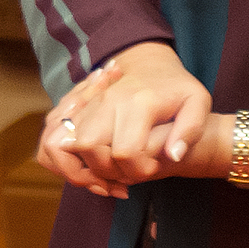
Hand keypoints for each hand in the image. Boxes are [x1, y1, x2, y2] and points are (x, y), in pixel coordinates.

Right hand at [42, 43, 214, 190]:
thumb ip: (191, 130)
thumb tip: (173, 156)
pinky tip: (86, 170)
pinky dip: (61, 160)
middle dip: (101, 174)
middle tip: (122, 184)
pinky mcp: (72, 108)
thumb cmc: (176, 87)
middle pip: (86, 147)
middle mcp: (105, 101)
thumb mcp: (197, 103)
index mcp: (137, 102)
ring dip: (73, 170)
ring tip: (101, 183)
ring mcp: (84, 103)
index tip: (150, 172)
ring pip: (56, 143)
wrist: (152, 63)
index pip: (125, 150)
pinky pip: (50, 139)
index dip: (136, 171)